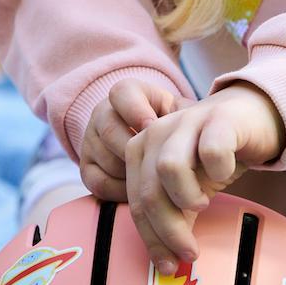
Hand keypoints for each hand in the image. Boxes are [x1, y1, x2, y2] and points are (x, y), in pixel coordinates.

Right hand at [80, 78, 191, 201]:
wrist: (161, 149)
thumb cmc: (179, 130)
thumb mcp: (184, 116)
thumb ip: (188, 117)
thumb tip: (198, 127)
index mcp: (128, 95)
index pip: (121, 92)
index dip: (135, 110)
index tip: (152, 127)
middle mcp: (104, 113)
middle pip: (108, 128)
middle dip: (135, 150)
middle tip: (159, 165)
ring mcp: (92, 140)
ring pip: (104, 157)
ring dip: (131, 172)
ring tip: (157, 180)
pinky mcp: (87, 167)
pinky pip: (98, 182)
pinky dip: (120, 191)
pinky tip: (142, 192)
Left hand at [124, 83, 285, 271]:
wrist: (250, 117)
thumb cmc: (215, 155)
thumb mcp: (189, 189)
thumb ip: (174, 218)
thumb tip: (168, 261)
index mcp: (141, 150)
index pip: (135, 201)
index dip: (150, 238)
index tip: (168, 265)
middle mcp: (157, 132)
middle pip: (149, 190)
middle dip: (167, 230)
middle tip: (189, 252)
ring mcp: (186, 122)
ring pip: (169, 167)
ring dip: (185, 197)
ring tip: (202, 205)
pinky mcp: (218, 118)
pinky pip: (211, 149)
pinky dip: (218, 169)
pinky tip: (224, 172)